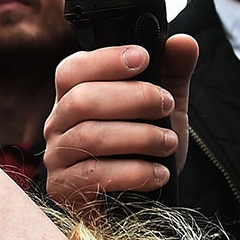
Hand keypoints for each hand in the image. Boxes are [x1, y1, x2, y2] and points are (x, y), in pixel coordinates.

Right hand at [42, 36, 197, 204]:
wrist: (144, 198)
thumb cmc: (146, 147)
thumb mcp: (165, 106)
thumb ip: (173, 72)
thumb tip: (183, 42)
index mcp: (74, 95)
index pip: (73, 69)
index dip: (105, 60)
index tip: (143, 58)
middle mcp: (58, 122)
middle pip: (81, 100)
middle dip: (131, 99)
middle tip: (165, 105)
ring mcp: (57, 156)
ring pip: (89, 137)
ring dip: (138, 137)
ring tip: (168, 142)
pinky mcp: (64, 188)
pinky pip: (94, 175)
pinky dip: (133, 172)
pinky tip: (158, 172)